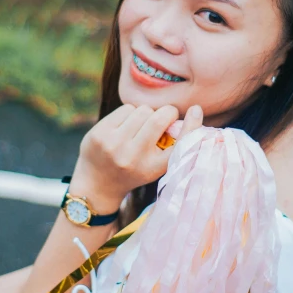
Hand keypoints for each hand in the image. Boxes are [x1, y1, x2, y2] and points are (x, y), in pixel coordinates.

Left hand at [71, 104, 203, 211]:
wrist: (97, 184)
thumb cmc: (135, 170)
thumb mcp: (157, 166)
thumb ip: (173, 144)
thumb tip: (192, 112)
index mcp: (153, 168)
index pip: (179, 143)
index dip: (192, 124)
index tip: (195, 110)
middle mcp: (133, 156)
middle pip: (159, 118)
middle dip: (166, 112)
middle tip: (166, 117)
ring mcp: (114, 144)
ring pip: (142, 110)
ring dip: (147, 114)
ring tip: (141, 127)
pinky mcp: (99, 133)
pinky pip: (126, 108)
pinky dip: (131, 113)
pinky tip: (126, 126)